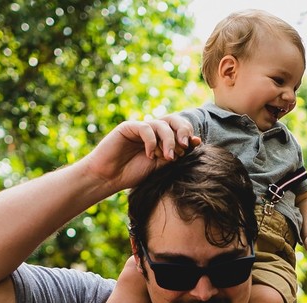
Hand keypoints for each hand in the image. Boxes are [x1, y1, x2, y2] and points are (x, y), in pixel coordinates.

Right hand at [79, 119, 200, 191]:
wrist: (109, 178)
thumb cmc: (133, 174)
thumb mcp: (161, 166)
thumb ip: (176, 154)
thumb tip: (196, 141)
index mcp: (162, 139)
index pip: (179, 129)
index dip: (188, 134)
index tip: (194, 144)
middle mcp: (152, 131)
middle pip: (173, 120)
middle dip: (182, 130)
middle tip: (184, 145)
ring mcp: (140, 128)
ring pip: (161, 124)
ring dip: (168, 141)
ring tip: (167, 158)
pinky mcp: (128, 128)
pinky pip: (146, 128)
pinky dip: (152, 142)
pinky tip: (149, 155)